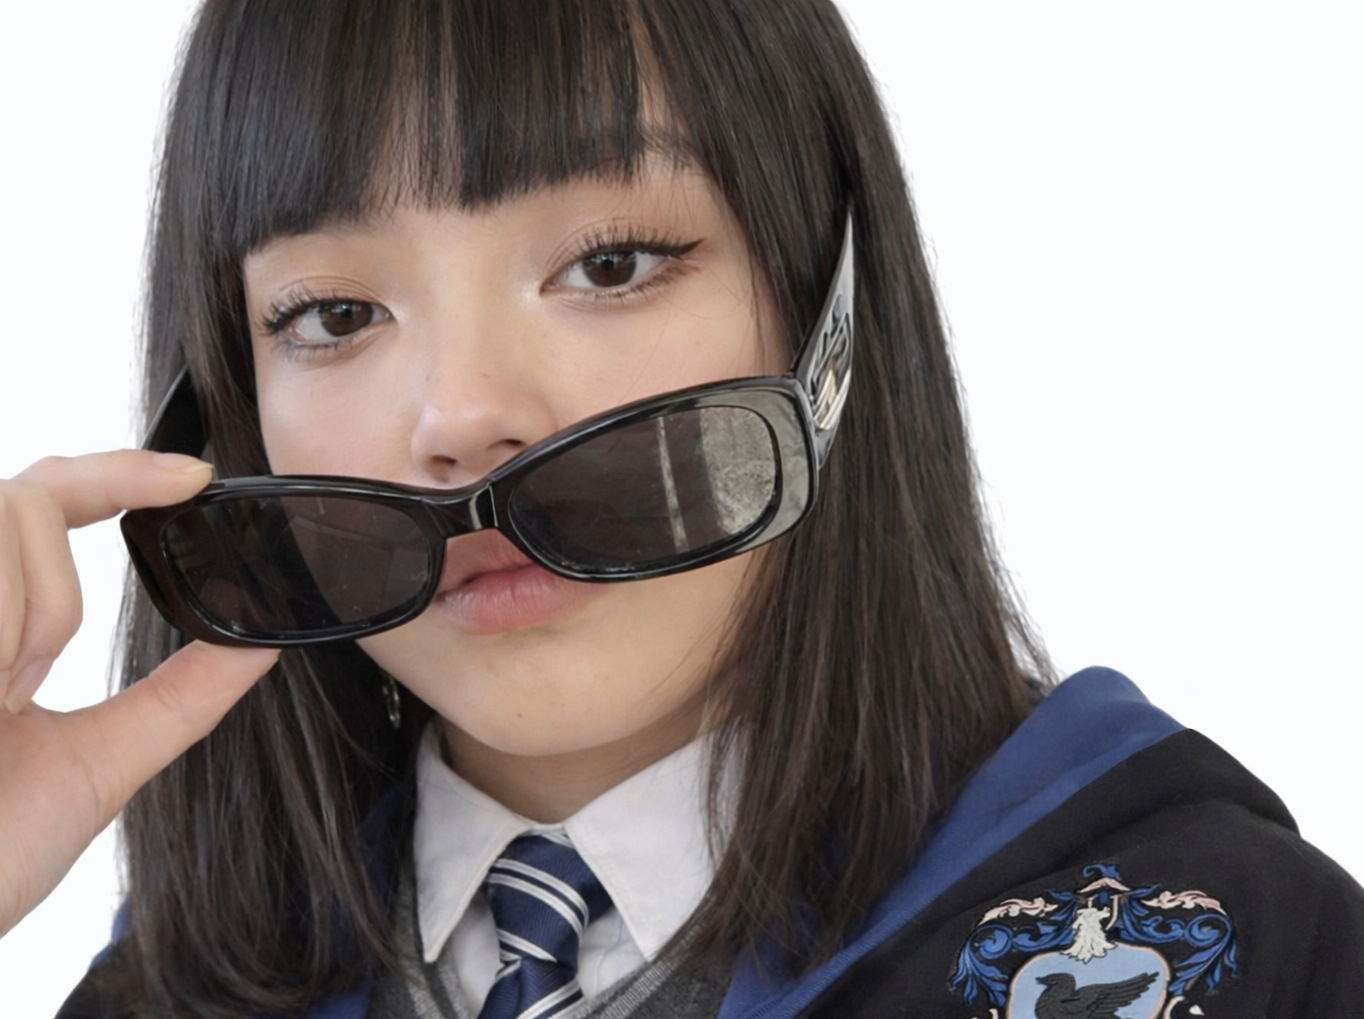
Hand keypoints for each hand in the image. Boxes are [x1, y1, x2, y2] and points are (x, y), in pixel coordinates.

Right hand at [0, 451, 278, 937]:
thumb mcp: (98, 764)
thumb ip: (177, 696)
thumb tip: (258, 641)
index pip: (41, 497)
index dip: (119, 469)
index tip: (196, 478)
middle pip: (22, 500)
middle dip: (52, 597)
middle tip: (24, 688)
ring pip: (2, 520)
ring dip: (22, 623)